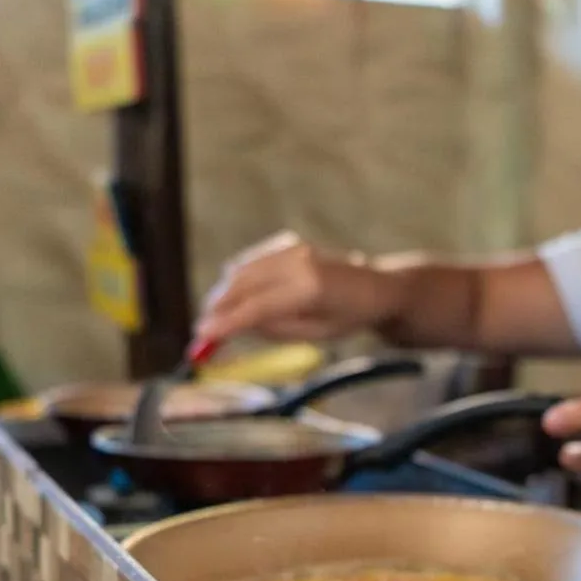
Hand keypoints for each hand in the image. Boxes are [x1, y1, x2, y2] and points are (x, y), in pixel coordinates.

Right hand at [195, 231, 403, 344]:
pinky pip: (252, 262)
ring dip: (224, 293)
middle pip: (242, 284)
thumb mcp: (316, 335)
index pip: (256, 308)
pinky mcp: (289, 244)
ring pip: (242, 270)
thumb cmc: (350, 317)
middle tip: (202, 331)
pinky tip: (234, 298)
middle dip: (218, 307)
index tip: (202, 336)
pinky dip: (238, 279)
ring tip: (215, 317)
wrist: (378, 286)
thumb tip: (236, 326)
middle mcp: (298, 263)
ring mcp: (293, 249)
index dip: (225, 322)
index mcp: (310, 290)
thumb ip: (276, 329)